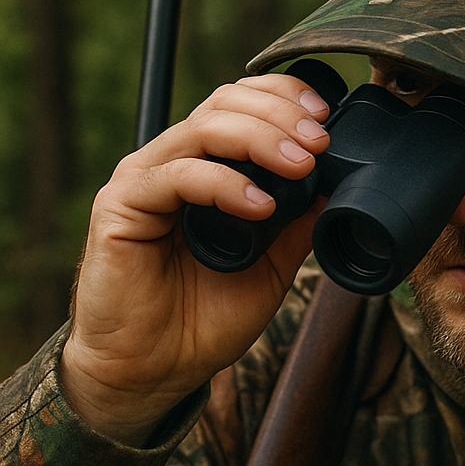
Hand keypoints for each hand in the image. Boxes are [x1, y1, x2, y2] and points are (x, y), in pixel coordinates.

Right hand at [60, 73, 331, 444]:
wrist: (154, 368)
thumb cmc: (205, 317)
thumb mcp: (274, 264)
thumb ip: (300, 222)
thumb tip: (341, 186)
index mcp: (209, 165)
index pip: (244, 103)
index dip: (285, 97)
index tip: (326, 117)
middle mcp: (175, 161)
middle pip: (225, 103)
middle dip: (280, 114)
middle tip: (319, 142)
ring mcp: (146, 179)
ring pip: (204, 128)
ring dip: (261, 139)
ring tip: (300, 166)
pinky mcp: (122, 205)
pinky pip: (177, 176)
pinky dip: (224, 184)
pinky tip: (259, 206)